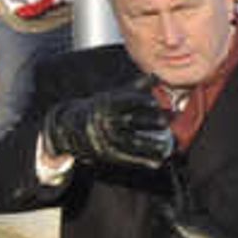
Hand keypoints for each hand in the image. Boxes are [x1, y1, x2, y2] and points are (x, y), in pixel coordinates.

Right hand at [40, 88, 176, 176]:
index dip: (139, 101)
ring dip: (150, 145)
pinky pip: (127, 158)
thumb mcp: (113, 95)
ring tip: (166, 146)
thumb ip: (135, 87)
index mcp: (107, 104)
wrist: (71, 129)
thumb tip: (156, 76)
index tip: (154, 103)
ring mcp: (105, 138)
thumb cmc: (100, 108)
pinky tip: (158, 161)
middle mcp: (105, 121)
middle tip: (165, 121)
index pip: (125, 101)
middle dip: (148, 122)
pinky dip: (143, 160)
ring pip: (130, 142)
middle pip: (130, 121)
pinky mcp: (107, 153)